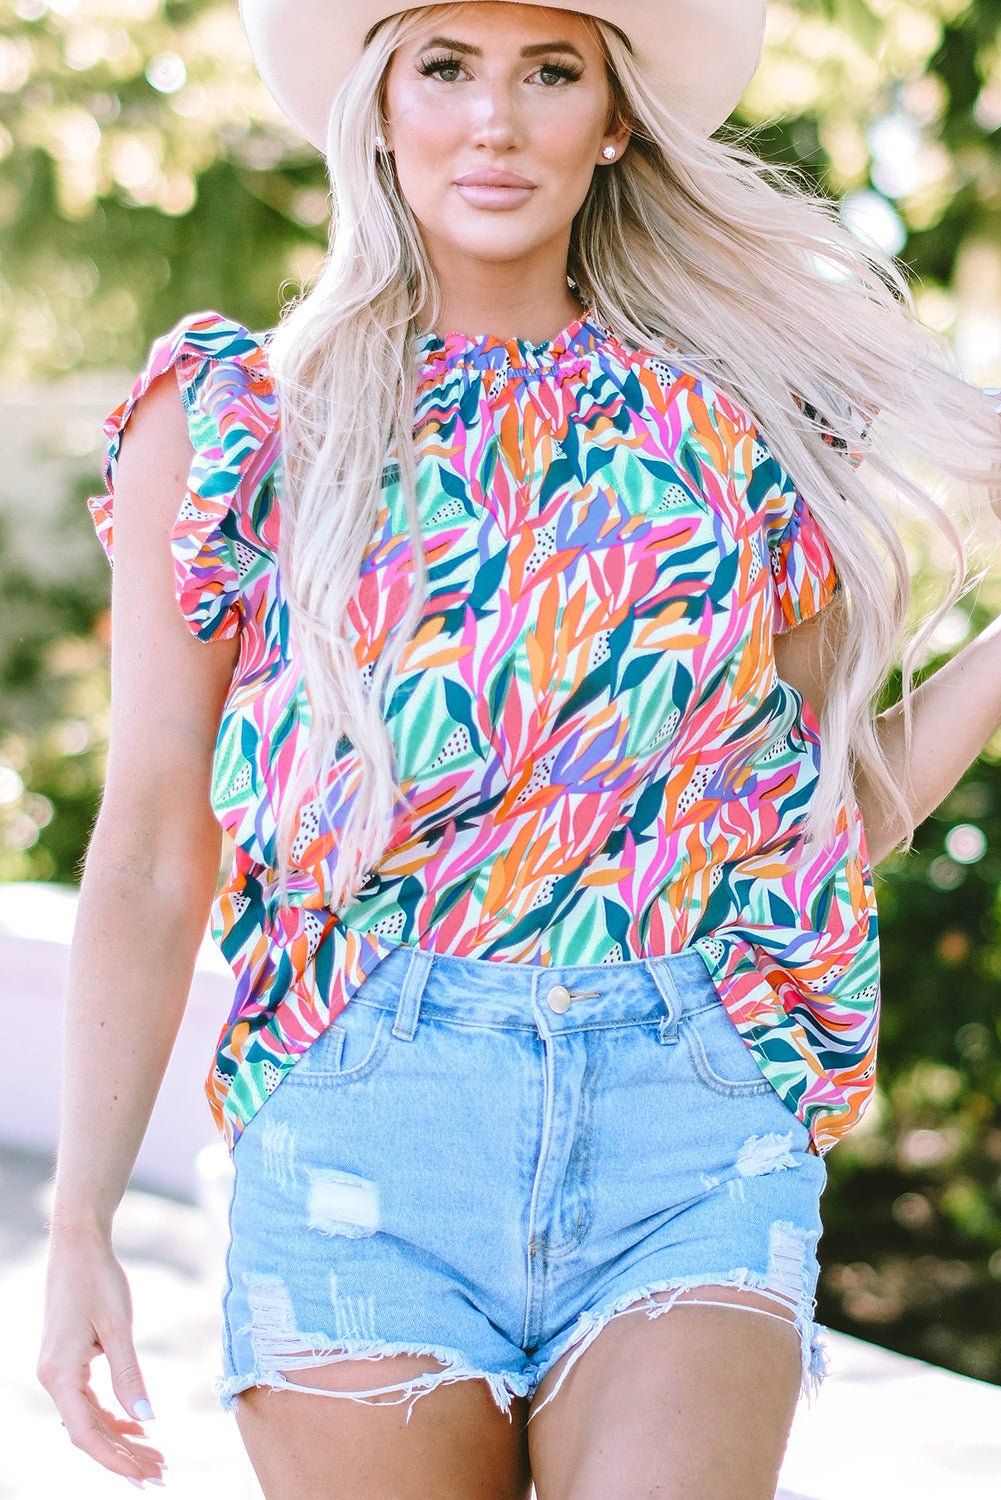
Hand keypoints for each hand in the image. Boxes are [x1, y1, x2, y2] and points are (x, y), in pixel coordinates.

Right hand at [37, 1225, 166, 1486]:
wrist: (79, 1244)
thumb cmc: (98, 1278)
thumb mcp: (118, 1326)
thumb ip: (129, 1375)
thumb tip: (146, 1419)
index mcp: (60, 1375)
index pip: (87, 1434)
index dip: (118, 1459)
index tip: (147, 1476)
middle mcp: (53, 1379)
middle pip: (89, 1432)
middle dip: (125, 1455)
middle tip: (161, 1474)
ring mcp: (58, 1370)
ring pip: (89, 1419)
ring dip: (121, 1438)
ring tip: (155, 1454)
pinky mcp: (67, 1360)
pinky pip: (88, 1400)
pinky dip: (113, 1415)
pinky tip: (138, 1424)